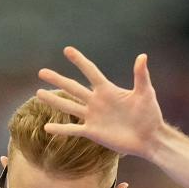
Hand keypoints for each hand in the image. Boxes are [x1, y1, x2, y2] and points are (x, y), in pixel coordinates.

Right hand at [37, 49, 164, 158]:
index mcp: (107, 90)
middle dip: (57, 79)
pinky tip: (47, 127)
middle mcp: (96, 101)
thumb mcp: (146, 92)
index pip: (90, 71)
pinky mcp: (93, 132)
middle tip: (41, 72)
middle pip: (73, 87)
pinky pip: (73, 130)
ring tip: (38, 93)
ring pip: (69, 106)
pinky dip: (61, 129)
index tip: (67, 50)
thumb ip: (141, 75)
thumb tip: (142, 56)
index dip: (79, 61)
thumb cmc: (150, 114)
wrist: (149, 138)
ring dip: (54, 100)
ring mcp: (93, 117)